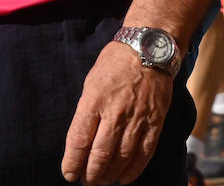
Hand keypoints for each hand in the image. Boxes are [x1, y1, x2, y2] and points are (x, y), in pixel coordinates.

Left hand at [60, 42, 171, 184]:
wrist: (146, 51)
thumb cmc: (112, 65)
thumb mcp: (90, 83)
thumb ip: (87, 110)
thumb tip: (81, 137)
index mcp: (93, 101)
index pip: (79, 139)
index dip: (73, 160)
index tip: (68, 174)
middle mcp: (114, 113)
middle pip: (100, 152)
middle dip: (91, 172)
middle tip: (86, 182)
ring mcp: (137, 119)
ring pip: (122, 156)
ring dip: (110, 173)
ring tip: (102, 181)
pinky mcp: (154, 122)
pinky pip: (144, 152)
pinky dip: (134, 169)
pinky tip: (124, 178)